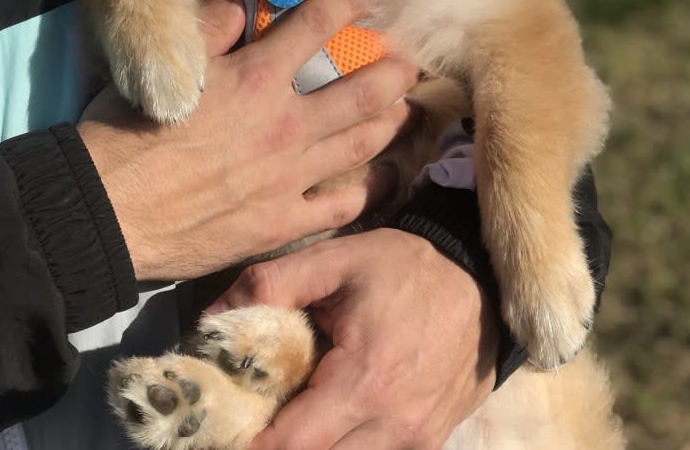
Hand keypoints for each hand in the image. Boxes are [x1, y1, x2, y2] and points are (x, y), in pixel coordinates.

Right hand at [79, 0, 415, 280]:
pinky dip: (371, 189)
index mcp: (258, 77)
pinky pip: (343, 205)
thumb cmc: (130, 130)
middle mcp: (287, 123)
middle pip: (363, 91)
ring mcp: (292, 177)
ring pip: (362, 143)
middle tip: (415, 64)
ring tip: (411, 111)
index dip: (349, 3)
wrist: (109, 210)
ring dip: (394, 123)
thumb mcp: (170, 65)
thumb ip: (211, 24)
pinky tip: (387, 179)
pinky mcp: (284, 222)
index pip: (317, 26)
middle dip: (397, 73)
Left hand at [212, 228, 498, 449]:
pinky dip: (348, 442)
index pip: (290, 446)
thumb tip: (210, 319)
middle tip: (257, 416)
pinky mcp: (432, 441)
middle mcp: (394, 426)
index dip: (250, 443)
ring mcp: (419, 440)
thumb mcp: (335, 259)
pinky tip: (334, 410)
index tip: (224, 429)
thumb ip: (269, 286)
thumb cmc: (404, 265)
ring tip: (297, 409)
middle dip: (280, 443)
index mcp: (365, 382)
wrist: (479, 274)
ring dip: (316, 442)